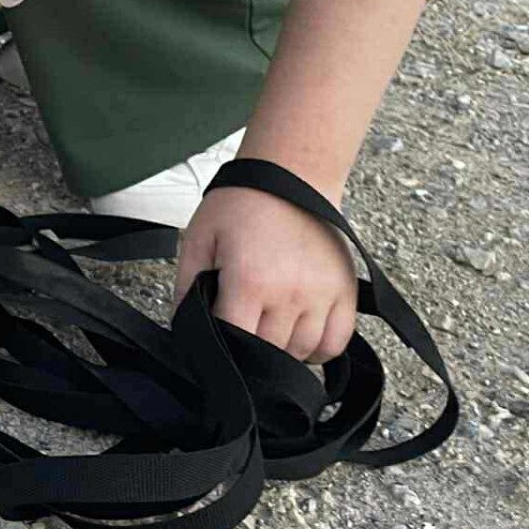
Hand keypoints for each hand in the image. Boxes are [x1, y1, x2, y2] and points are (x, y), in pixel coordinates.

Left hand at [175, 185, 357, 362]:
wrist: (290, 175)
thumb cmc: (242, 204)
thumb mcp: (199, 239)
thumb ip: (186, 286)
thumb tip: (183, 324)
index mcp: (250, 281)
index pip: (234, 337)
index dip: (219, 343)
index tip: (214, 335)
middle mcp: (290, 293)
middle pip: (268, 350)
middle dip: (248, 347)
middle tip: (239, 327)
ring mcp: (322, 295)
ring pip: (302, 352)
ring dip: (281, 351)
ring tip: (266, 330)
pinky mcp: (345, 291)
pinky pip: (336, 342)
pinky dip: (318, 351)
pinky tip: (299, 339)